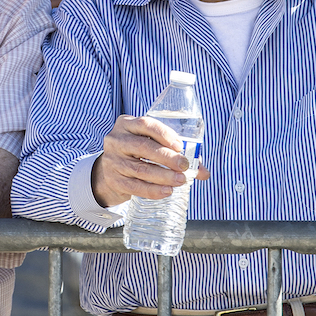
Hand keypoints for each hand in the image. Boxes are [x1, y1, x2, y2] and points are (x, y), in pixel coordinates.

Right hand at [91, 115, 209, 208]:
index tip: (180, 145)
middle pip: (143, 147)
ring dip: (163, 176)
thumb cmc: (138, 153)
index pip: (145, 124)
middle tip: (184, 166)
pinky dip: (153, 190)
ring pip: (140, 169)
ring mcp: (112, 160)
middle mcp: (116, 140)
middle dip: (167, 158)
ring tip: (181, 181)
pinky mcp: (113, 179)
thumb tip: (204, 172)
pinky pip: (135, 186)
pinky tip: (167, 191)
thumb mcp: (151, 144)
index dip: (164, 134)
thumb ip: (176, 153)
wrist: (111, 170)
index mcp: (127, 124)